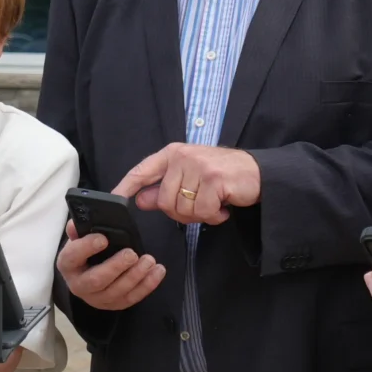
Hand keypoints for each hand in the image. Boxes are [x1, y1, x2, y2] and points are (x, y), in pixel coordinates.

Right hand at [57, 221, 165, 310]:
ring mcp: (97, 299)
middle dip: (116, 267)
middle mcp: (79, 285)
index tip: (103, 238)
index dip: (86, 248)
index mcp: (68, 265)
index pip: (71, 257)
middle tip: (131, 254)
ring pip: (117, 291)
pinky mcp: (115, 304)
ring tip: (149, 260)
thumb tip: (77, 223)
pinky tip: (157, 271)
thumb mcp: (79, 238)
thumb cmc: (85, 252)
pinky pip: (132, 298)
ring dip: (135, 276)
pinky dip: (147, 285)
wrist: (88, 273)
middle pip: (96, 280)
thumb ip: (79, 228)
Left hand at [115, 143, 260, 225]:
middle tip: (201, 207)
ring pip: (182, 209)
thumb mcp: (191, 179)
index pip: (142, 171)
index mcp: (173, 154)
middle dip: (182, 214)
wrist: (258, 173)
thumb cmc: (223, 176)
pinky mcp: (214, 179)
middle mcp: (182, 156)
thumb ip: (165, 188)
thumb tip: (141, 199)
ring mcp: (198, 166)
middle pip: (164, 201)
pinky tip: (223, 207)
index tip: (113, 199)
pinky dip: (214, 217)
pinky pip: (202, 212)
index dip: (125, 187)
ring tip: (214, 204)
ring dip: (199, 216)